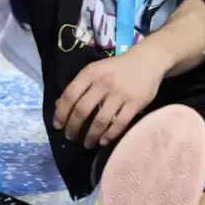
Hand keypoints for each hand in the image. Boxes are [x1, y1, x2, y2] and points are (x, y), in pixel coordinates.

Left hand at [53, 48, 167, 148]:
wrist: (147, 61)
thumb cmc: (115, 68)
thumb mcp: (94, 70)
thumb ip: (78, 86)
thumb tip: (59, 106)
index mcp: (89, 73)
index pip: (69, 95)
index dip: (61, 112)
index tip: (57, 125)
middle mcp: (103, 83)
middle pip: (82, 109)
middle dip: (73, 127)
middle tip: (70, 137)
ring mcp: (120, 93)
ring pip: (100, 120)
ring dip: (91, 135)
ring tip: (87, 144)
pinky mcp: (135, 103)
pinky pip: (120, 123)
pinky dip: (109, 135)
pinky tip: (103, 141)